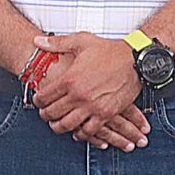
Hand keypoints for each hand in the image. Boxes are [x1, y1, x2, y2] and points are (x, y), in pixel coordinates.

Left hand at [29, 34, 145, 144]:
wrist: (137, 59)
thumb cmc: (111, 51)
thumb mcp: (82, 41)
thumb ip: (57, 43)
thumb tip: (38, 40)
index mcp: (70, 79)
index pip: (43, 97)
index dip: (37, 101)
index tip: (38, 101)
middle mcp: (79, 95)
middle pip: (51, 113)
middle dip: (45, 115)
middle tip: (46, 113)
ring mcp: (92, 106)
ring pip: (66, 125)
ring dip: (59, 126)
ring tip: (58, 123)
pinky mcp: (106, 113)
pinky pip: (88, 131)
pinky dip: (81, 133)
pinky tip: (79, 130)